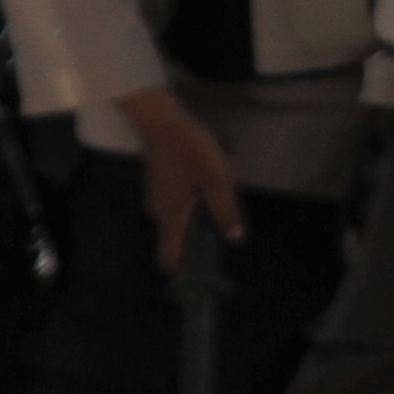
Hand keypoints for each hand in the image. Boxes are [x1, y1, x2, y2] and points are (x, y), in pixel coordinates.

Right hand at [121, 84, 245, 270]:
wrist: (160, 118)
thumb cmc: (188, 150)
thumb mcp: (216, 180)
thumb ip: (226, 211)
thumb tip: (235, 239)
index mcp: (171, 218)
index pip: (168, 258)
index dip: (182, 272)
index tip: (200, 276)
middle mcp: (159, 212)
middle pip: (181, 236)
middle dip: (204, 229)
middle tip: (224, 210)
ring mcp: (158, 196)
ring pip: (184, 214)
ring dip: (203, 205)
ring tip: (222, 177)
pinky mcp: (161, 181)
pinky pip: (182, 198)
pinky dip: (197, 192)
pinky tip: (211, 169)